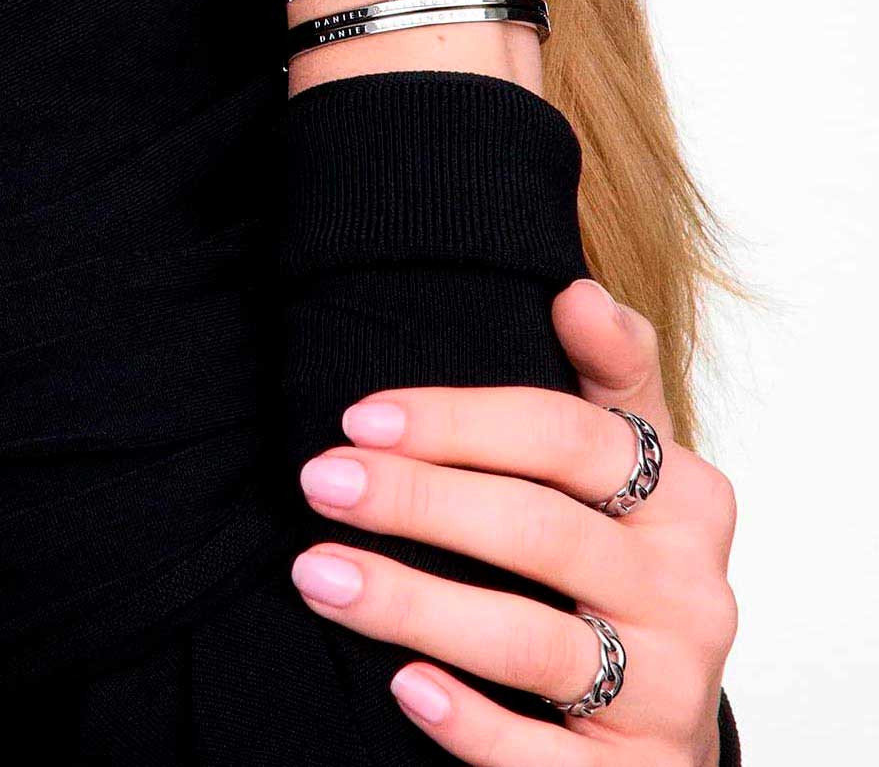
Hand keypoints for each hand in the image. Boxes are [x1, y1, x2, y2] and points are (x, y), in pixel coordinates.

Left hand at [291, 278, 737, 765]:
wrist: (663, 714)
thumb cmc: (624, 554)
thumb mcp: (632, 457)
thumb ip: (610, 369)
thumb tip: (575, 290)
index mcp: (690, 498)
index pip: (569, 437)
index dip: (458, 420)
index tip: (359, 416)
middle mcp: (693, 593)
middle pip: (541, 530)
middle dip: (418, 500)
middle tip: (318, 481)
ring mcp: (670, 692)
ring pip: (529, 641)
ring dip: (412, 604)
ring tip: (317, 572)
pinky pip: (544, 759)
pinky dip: (470, 724)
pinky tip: (400, 685)